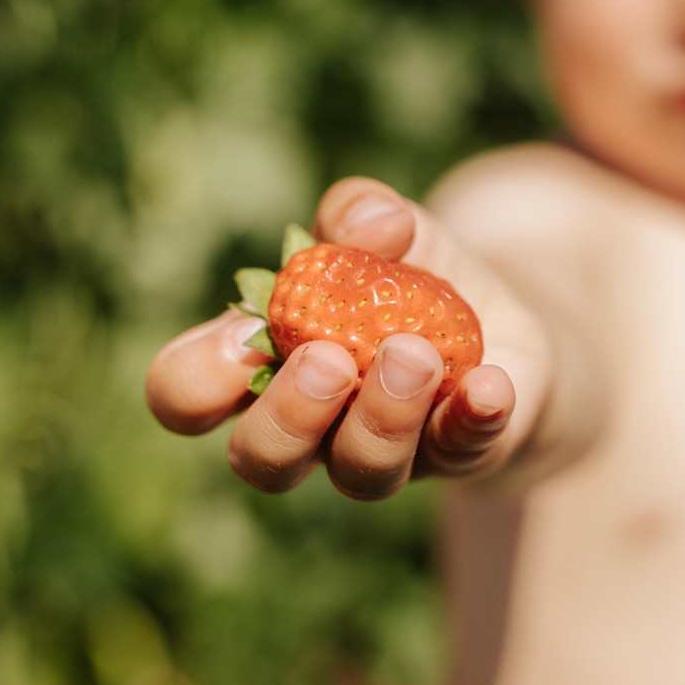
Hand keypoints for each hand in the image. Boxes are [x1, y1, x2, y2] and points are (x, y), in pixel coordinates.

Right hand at [145, 177, 552, 499]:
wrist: (497, 317)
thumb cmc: (406, 272)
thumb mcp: (383, 224)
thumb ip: (362, 210)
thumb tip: (372, 225)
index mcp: (258, 368)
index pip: (186, 396)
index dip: (194, 382)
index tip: (239, 338)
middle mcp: (310, 428)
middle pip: (263, 460)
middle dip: (289, 417)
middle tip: (328, 360)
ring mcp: (383, 453)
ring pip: (362, 474)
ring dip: (383, 417)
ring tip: (413, 352)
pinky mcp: (460, 454)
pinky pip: (463, 453)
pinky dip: (473, 420)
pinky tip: (490, 385)